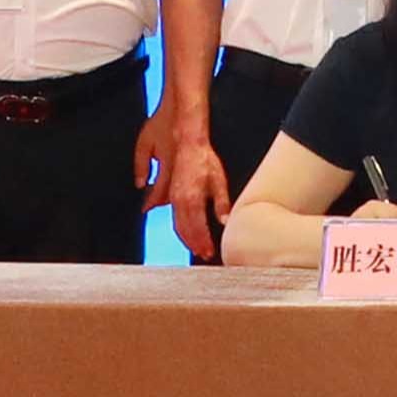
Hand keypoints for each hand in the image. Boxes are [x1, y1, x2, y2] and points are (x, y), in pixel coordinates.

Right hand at [164, 117, 225, 261]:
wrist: (186, 141)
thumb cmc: (204, 159)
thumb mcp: (218, 180)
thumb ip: (221, 202)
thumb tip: (225, 221)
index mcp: (192, 199)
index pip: (196, 228)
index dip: (202, 242)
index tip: (209, 252)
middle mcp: (179, 201)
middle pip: (185, 229)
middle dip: (194, 244)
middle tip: (204, 254)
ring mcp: (173, 197)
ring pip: (177, 224)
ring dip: (186, 238)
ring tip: (196, 247)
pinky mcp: (171, 193)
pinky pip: (174, 215)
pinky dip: (180, 227)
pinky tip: (186, 232)